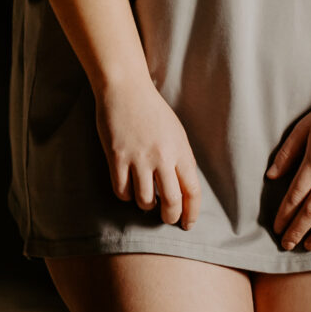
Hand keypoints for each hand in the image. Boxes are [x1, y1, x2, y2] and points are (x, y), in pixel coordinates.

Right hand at [93, 80, 203, 226]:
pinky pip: (122, 190)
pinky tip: (127, 189)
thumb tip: (183, 189)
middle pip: (171, 202)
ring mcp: (139, 157)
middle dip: (169, 216)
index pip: (193, 191)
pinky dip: (125, 196)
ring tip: (144, 199)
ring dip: (145, 206)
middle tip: (165, 218)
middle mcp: (162, 156)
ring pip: (145, 200)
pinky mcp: (117, 156)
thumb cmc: (152, 110)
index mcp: (181, 151)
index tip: (187, 224)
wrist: (126, 88)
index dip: (191, 213)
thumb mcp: (176, 133)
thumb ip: (181, 159)